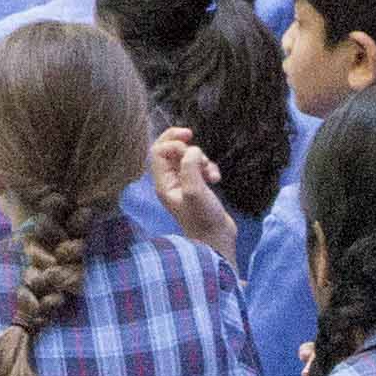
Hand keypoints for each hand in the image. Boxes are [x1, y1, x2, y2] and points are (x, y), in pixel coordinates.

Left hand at [148, 125, 236, 257]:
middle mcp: (171, 182)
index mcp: (164, 183)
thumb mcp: (195, 191)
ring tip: (210, 174)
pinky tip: (216, 179)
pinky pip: (200, 167)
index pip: (158, 151)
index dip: (172, 143)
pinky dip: (209, 167)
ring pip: (188, 157)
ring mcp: (184, 184)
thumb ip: (190, 166)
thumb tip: (192, 151)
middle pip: (168, 150)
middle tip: (191, 135)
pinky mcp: (198, 187)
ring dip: (201, 158)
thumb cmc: (203, 219)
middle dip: (182, 143)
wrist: (217, 241)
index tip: (188, 146)